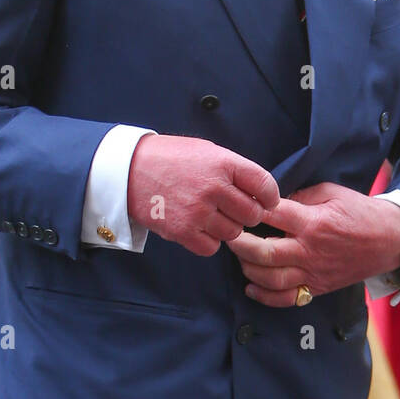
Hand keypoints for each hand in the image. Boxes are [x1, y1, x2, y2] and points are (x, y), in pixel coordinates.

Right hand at [127, 135, 278, 256]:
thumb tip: (260, 192)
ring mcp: (198, 211)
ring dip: (228, 228)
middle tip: (236, 210)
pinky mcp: (182, 231)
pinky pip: (212, 247)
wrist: (129, 169)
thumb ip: (234, 170)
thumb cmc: (172, 158)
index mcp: (224, 163)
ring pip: (234, 233)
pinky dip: (210, 241)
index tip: (266, 200)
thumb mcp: (208, 151)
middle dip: (249, 214)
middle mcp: (214, 188)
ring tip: (213, 216)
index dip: (270, 196)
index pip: (265, 185)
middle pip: (253, 214)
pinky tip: (200, 228)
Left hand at [227, 182, 399, 306]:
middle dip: (239, 244)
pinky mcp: (317, 287)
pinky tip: (251, 285)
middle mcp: (310, 250)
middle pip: (265, 253)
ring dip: (248, 269)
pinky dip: (264, 296)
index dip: (252, 210)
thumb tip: (274, 201)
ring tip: (240, 257)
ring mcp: (313, 272)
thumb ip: (301, 195)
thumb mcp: (332, 192)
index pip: (273, 216)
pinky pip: (286, 299)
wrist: (388, 239)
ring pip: (271, 279)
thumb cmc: (360, 211)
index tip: (239, 205)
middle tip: (229, 235)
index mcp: (314, 222)